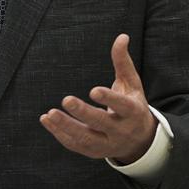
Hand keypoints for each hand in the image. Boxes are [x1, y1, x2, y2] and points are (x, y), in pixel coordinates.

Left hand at [39, 34, 156, 163]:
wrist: (140, 141)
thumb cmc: (133, 105)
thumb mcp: (132, 84)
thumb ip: (123, 62)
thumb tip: (122, 36)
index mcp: (133, 112)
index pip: (122, 106)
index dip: (109, 99)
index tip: (93, 90)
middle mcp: (121, 130)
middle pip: (101, 123)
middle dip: (83, 113)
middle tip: (66, 99)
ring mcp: (108, 144)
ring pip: (86, 139)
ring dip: (67, 127)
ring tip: (50, 114)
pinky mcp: (94, 152)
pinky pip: (76, 146)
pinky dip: (61, 135)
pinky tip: (47, 121)